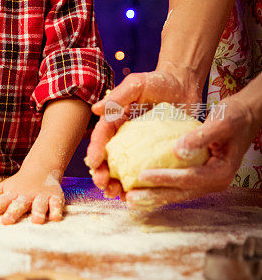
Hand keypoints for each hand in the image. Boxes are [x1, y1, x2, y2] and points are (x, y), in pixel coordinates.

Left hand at [0, 167, 64, 224]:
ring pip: (39, 204)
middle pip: (19, 204)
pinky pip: (57, 204)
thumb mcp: (4, 189)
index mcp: (12, 194)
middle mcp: (26, 196)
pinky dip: (56, 210)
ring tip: (36, 221)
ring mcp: (41, 196)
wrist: (41, 168)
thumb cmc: (19, 184)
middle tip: (6, 221)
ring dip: (38, 212)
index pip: (0, 202)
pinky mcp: (55, 197)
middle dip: (13, 212)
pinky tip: (55, 218)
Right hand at [85, 68, 200, 198]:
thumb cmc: (159, 82)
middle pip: (108, 159)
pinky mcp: (155, 156)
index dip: (96, 151)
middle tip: (103, 185)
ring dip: (116, 184)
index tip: (94, 163)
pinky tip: (136, 197)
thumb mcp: (137, 85)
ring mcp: (140, 149)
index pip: (102, 137)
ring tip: (115, 195)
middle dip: (102, 174)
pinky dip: (139, 186)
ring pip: (123, 170)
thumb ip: (118, 96)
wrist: (184, 86)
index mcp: (115, 120)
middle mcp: (124, 137)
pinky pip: (145, 173)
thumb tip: (96, 109)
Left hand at [126, 95, 259, 210]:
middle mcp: (213, 182)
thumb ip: (200, 137)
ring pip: (176, 193)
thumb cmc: (234, 117)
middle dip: (154, 196)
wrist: (244, 117)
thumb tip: (178, 151)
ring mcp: (204, 182)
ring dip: (153, 197)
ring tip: (130, 200)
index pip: (189, 178)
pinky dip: (158, 188)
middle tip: (130, 199)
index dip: (165, 178)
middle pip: (180, 192)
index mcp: (220, 172)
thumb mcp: (220, 122)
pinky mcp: (197, 177)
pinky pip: (176, 186)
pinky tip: (140, 190)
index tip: (142, 176)